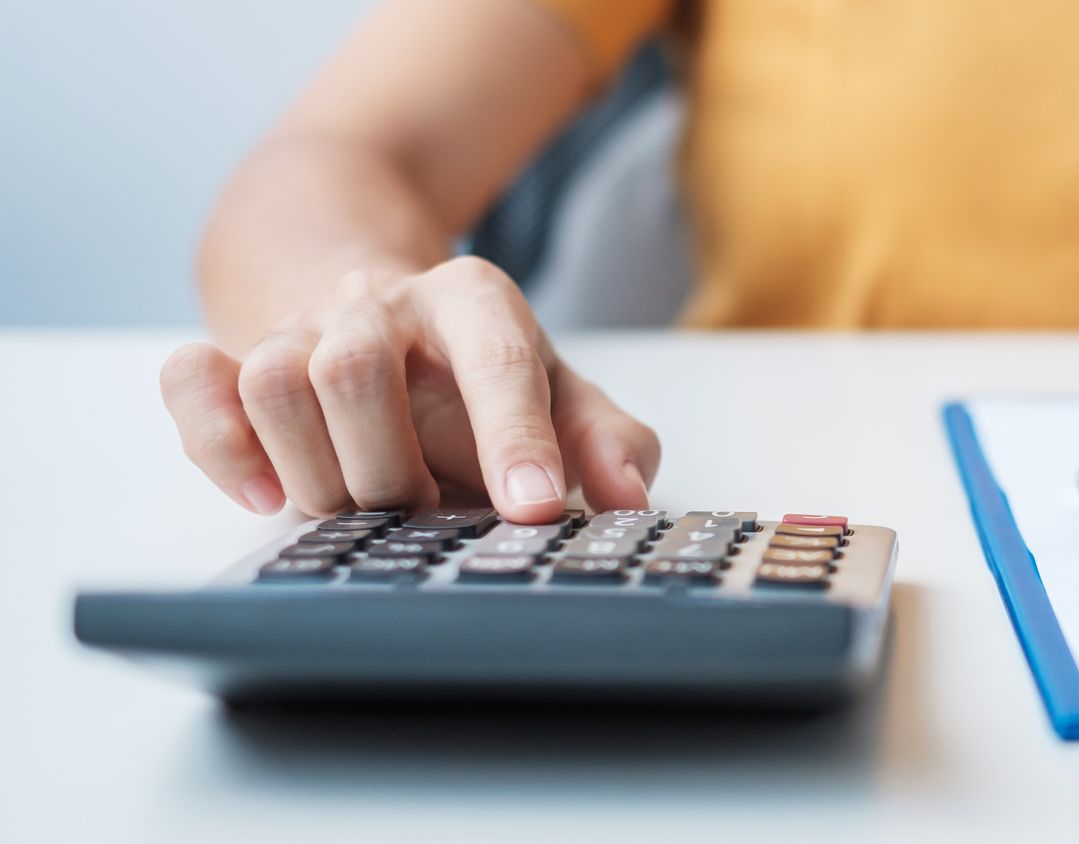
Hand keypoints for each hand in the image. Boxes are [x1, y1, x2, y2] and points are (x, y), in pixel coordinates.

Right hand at [159, 257, 660, 521]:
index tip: (534, 508)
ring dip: (317, 471)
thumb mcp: (563, 397)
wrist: (384, 311)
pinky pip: (195, 387)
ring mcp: (298, 327)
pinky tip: (267, 495)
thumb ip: (608, 443)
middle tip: (426, 514)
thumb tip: (629, 500)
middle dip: (391, 468)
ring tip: (363, 509)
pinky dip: (223, 445)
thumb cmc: (483, 377)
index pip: (495, 361)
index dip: (514, 438)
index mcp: (474, 301)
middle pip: (354, 368)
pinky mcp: (231, 360)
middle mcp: (380, 302)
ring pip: (273, 381)